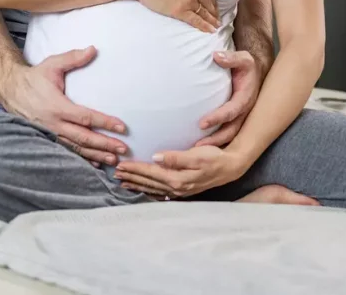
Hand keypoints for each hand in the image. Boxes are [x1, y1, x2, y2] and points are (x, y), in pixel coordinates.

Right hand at [0, 46, 128, 166]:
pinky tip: (94, 164)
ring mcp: (50, 134)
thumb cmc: (34, 77)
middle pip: (83, 138)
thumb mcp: (52, 64)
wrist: (10, 90)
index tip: (121, 127)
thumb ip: (73, 58)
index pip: (85, 117)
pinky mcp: (47, 138)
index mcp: (57, 106)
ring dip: (95, 154)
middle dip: (104, 144)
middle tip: (123, 149)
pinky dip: (81, 159)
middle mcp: (53, 124)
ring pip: (76, 148)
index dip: (104, 122)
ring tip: (113, 159)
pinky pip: (66, 151)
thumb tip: (93, 49)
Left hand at [113, 146, 247, 198]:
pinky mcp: (182, 190)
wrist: (230, 167)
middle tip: (115, 173)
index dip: (135, 168)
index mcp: (177, 178)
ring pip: (152, 188)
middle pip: (148, 182)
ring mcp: (178, 191)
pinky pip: (159, 191)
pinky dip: (148, 189)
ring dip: (136, 184)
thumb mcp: (197, 154)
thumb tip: (156, 157)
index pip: (150, 172)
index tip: (121, 165)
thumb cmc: (214, 158)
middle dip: (131, 177)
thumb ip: (176, 157)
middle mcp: (176, 187)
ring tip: (123, 182)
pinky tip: (142, 189)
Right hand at [133, 0, 219, 32]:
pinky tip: (210, 30)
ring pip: (204, 13)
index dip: (213, 1)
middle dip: (214, 12)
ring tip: (216, 26)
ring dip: (212, 20)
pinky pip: (196, 20)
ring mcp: (189, 0)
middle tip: (218, 19)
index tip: (214, 7)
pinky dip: (205, 26)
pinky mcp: (180, 11)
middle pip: (209, 3)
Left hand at [195, 50, 261, 147]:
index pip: (231, 111)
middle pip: (231, 131)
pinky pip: (228, 135)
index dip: (217, 118)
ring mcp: (241, 118)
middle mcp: (245, 112)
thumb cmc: (247, 66)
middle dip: (215, 140)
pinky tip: (201, 148)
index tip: (201, 123)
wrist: (258, 73)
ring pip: (230, 137)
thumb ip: (231, 57)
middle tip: (196, 147)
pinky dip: (216, 143)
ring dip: (214, 145)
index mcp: (246, 98)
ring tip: (195, 151)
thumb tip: (216, 55)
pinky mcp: (237, 121)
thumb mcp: (243, 58)